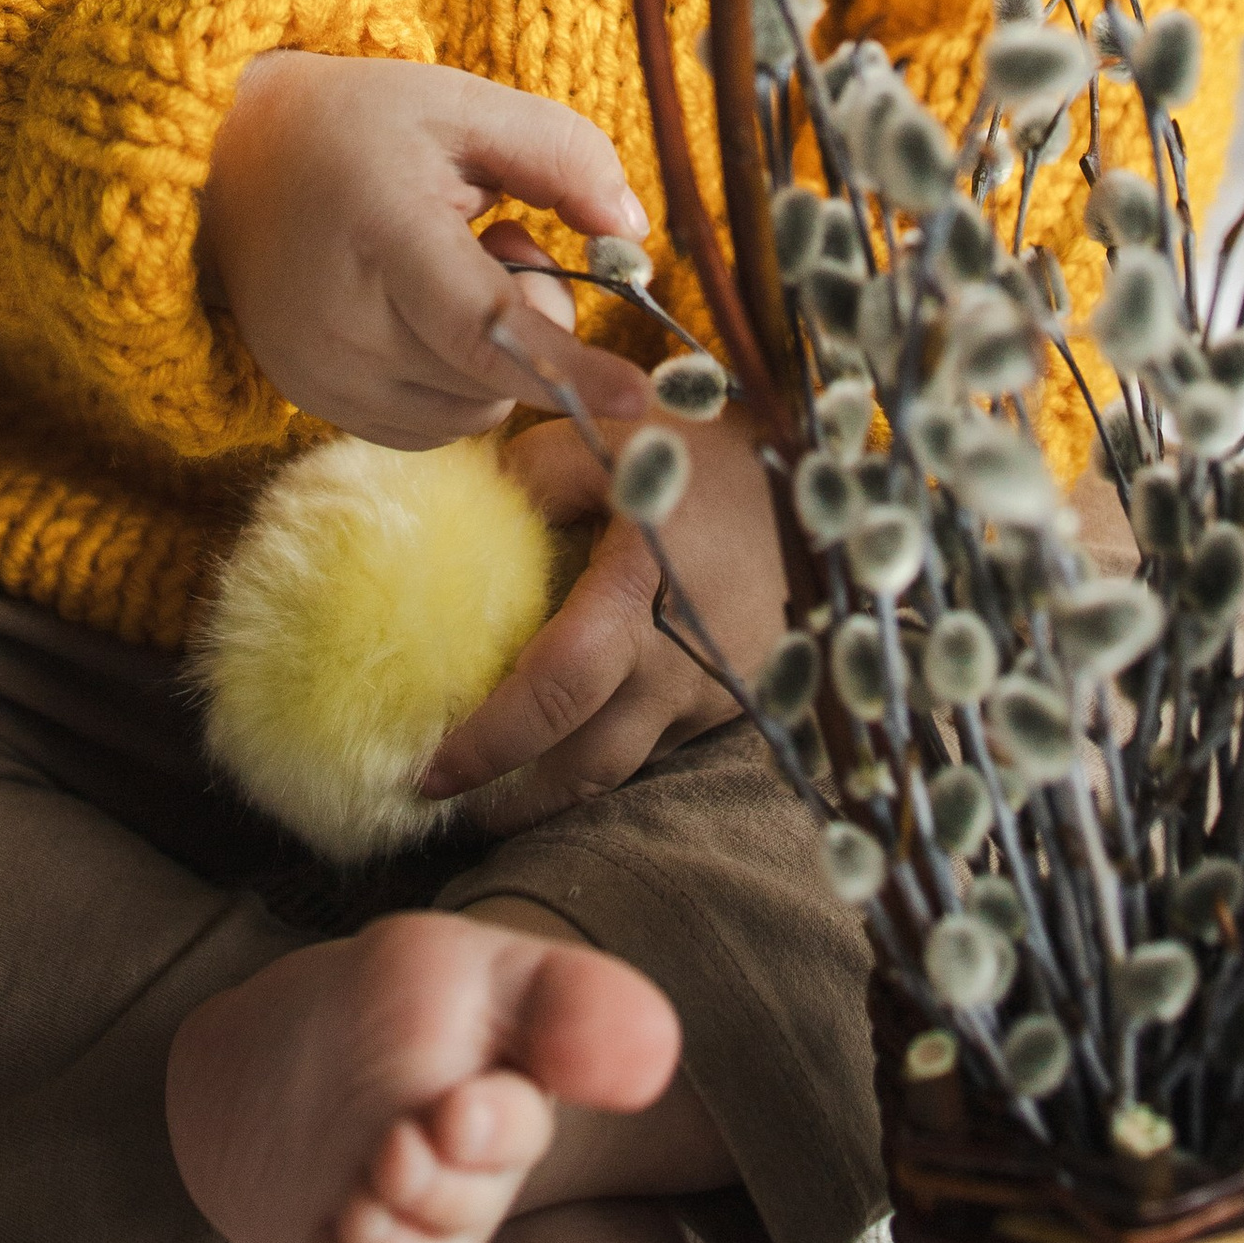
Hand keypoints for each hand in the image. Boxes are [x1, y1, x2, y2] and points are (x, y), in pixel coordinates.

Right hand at [198, 51, 652, 446]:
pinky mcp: (311, 403)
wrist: (227, 161)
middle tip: (503, 238)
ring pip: (472, 414)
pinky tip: (422, 312)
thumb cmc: (356, 125)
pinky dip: (455, 384)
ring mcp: (320, 375)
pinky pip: (429, 428)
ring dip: (497, 359)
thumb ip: (561, 154)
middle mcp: (343, 323)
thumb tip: (633, 233)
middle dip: (537, 320)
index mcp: (383, 234)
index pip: (486, 329)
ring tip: (451, 269)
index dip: (568, 368)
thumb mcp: (461, 104)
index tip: (640, 398)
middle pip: (495, 378)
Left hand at [419, 406, 785, 833]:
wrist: (814, 476)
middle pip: (587, 766)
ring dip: (554, 792)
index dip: (492, 742)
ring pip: (624, 769)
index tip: (429, 772)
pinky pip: (659, 743)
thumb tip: (457, 517)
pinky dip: (604, 752)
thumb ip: (529, 475)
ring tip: (488, 797)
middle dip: (511, 802)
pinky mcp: (735, 700)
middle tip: (444, 807)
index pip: (559, 690)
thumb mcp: (607, 435)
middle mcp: (682, 660)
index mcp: (641, 592)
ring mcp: (715, 690)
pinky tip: (565, 743)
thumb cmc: (697, 452)